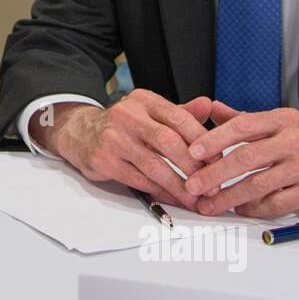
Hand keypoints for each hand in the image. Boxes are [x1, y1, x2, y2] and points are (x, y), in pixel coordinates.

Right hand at [32, 90, 214, 209]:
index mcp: (143, 100)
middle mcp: (127, 116)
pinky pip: (139, 180)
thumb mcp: (149, 112)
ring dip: (179, 186)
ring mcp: (113, 138)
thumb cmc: (123, 125)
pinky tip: (173, 198)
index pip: (180, 118)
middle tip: (211, 184)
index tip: (218, 160)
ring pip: (154, 166)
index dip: (203, 141)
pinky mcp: (104, 160)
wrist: (80, 132)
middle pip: (168, 142)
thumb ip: (181, 113)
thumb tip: (210, 105)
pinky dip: (160, 192)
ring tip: (195, 198)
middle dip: (194, 167)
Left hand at [185, 101, 298, 216]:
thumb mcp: (280, 125)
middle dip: (215, 173)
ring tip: (209, 205)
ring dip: (229, 197)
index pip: (244, 126)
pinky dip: (254, 208)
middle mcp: (296, 140)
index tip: (192, 151)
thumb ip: (245, 119)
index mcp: (283, 120)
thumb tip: (210, 108)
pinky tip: (240, 209)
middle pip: (247, 157)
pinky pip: (277, 203)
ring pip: (259, 184)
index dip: (215, 139)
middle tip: (193, 186)